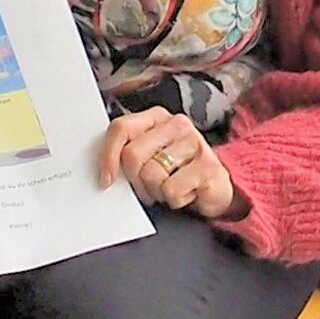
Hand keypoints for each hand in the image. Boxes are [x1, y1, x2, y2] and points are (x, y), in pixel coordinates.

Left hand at [97, 106, 241, 220]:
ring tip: (168, 188)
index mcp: (156, 118)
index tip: (106, 179)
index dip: (108, 156)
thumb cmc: (176, 173)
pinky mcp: (207, 165)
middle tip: (148, 188)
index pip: (121, 128)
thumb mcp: (149, 158)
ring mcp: (194, 142)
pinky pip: (172, 190)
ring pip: (151, 175)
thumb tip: (105, 172)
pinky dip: (174, 200)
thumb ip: (128, 155)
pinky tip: (185, 193)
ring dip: (156, 192)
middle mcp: (176, 124)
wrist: (214, 187)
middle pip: (132, 155)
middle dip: (135, 180)